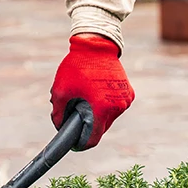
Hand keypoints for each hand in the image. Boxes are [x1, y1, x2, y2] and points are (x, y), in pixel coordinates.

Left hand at [50, 33, 133, 148]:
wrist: (96, 44)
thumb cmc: (77, 66)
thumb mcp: (60, 91)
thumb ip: (58, 114)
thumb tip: (60, 127)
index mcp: (102, 108)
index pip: (92, 139)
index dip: (80, 143)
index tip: (72, 142)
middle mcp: (118, 107)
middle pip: (100, 128)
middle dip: (87, 124)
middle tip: (75, 112)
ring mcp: (126, 100)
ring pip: (108, 118)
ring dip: (97, 114)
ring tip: (85, 98)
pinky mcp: (129, 92)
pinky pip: (115, 106)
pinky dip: (105, 104)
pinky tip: (95, 92)